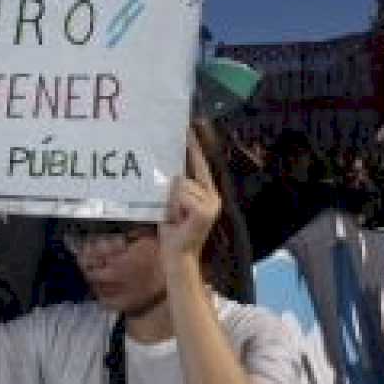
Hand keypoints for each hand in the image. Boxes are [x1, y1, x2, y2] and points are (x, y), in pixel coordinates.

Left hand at [159, 129, 220, 270]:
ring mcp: (211, 203)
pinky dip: (174, 207)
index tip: (188, 128)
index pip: (200, 166)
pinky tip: (178, 220)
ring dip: (171, 203)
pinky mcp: (205, 210)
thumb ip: (177, 187)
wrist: (177, 254)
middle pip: (183, 177)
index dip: (194, 147)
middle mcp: (213, 196)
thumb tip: (174, 172)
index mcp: (207, 193)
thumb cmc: (174, 230)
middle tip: (175, 214)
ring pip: (180, 186)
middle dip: (172, 195)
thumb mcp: (173, 203)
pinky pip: (180, 196)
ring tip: (176, 218)